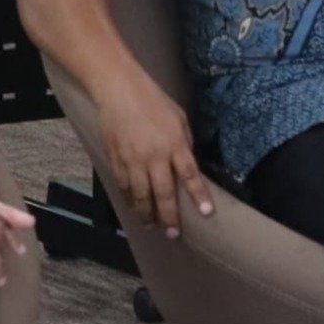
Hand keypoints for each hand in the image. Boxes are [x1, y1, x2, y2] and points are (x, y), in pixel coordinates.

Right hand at [93, 68, 214, 237]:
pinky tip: (133, 207)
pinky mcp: (116, 159)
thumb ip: (184, 142)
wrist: (118, 89)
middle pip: (164, 193)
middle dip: (169, 216)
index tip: (206, 213)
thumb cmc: (153, 100)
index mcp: (174, 144)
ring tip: (151, 225)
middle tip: (172, 233)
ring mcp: (133, 159)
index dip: (199, 196)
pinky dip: (129, 199)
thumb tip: (187, 163)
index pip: (190, 175)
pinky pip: (124, 185)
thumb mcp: (179, 118)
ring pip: (141, 195)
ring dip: (146, 213)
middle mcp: (154, 156)